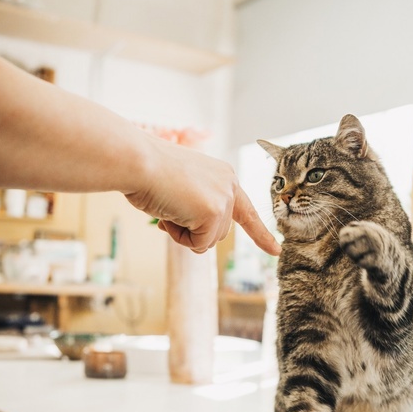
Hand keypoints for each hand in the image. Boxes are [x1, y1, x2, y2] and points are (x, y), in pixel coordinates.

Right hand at [126, 137, 279, 255]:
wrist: (136, 161)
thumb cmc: (148, 172)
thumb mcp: (181, 188)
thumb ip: (196, 208)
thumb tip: (199, 239)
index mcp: (223, 176)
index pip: (246, 211)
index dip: (259, 234)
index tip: (276, 250)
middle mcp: (229, 186)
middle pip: (218, 232)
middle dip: (191, 230)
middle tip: (169, 208)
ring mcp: (223, 199)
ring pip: (208, 241)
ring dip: (183, 232)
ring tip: (168, 206)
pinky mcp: (213, 213)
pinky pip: (198, 244)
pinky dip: (179, 236)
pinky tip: (169, 213)